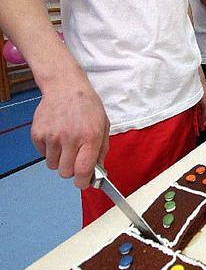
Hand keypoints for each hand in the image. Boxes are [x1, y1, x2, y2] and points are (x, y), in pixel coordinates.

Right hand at [31, 74, 109, 189]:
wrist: (65, 86)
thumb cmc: (87, 106)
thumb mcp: (104, 125)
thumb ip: (102, 150)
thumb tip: (98, 171)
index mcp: (90, 137)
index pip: (83, 171)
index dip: (83, 182)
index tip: (83, 183)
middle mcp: (70, 138)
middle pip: (66, 173)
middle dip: (71, 169)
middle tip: (74, 158)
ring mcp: (52, 136)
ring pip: (52, 165)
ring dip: (59, 160)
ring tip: (65, 143)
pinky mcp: (38, 133)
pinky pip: (42, 154)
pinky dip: (48, 150)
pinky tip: (56, 135)